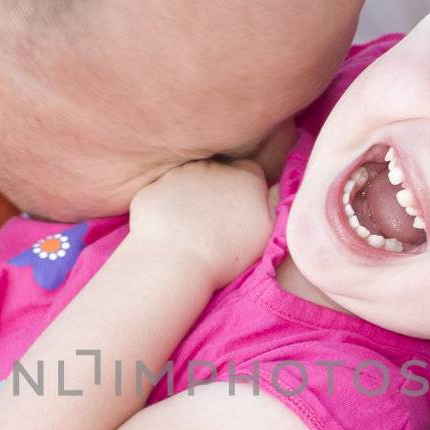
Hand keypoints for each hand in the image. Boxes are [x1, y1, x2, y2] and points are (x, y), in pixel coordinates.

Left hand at [129, 159, 272, 288]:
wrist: (174, 263)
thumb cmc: (225, 254)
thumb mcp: (267, 232)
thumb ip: (275, 203)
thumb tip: (276, 187)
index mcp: (244, 176)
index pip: (250, 171)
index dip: (246, 190)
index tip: (241, 212)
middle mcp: (212, 167)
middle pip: (219, 172)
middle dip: (218, 190)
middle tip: (214, 222)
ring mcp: (179, 175)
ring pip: (189, 180)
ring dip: (191, 196)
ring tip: (190, 228)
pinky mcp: (153, 188)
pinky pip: (163, 193)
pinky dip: (166, 206)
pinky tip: (169, 228)